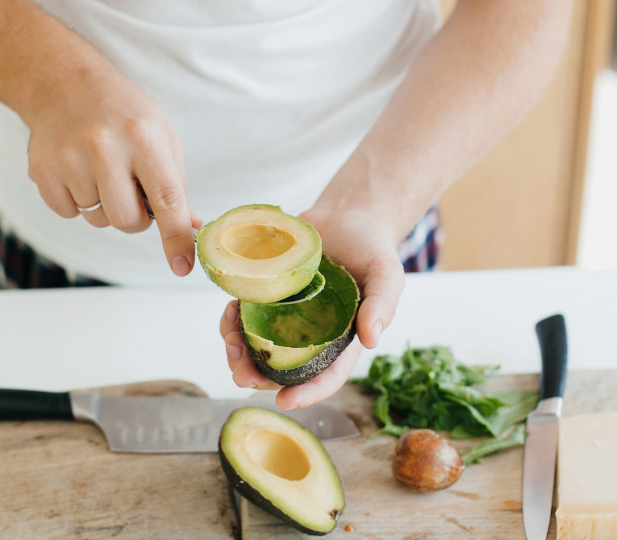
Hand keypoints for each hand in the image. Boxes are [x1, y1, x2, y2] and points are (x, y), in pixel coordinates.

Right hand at [25, 65, 199, 275]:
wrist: (64, 83)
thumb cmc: (123, 114)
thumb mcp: (160, 136)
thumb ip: (174, 184)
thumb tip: (190, 227)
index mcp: (144, 138)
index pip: (166, 199)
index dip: (176, 237)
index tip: (182, 266)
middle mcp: (105, 148)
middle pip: (127, 222)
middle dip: (135, 217)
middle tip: (132, 188)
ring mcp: (69, 159)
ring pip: (98, 220)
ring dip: (105, 205)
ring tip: (102, 169)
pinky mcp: (41, 170)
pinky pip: (68, 213)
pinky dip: (77, 201)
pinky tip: (78, 170)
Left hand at [221, 207, 404, 407]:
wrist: (348, 215)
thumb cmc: (372, 248)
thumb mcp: (387, 274)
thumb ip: (382, 305)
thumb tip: (372, 341)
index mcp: (341, 340)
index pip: (326, 376)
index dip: (307, 393)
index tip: (284, 401)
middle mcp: (310, 334)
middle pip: (282, 369)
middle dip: (258, 377)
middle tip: (241, 375)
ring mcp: (286, 316)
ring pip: (257, 346)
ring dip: (239, 351)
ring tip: (229, 342)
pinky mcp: (268, 295)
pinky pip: (246, 315)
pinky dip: (233, 319)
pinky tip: (230, 311)